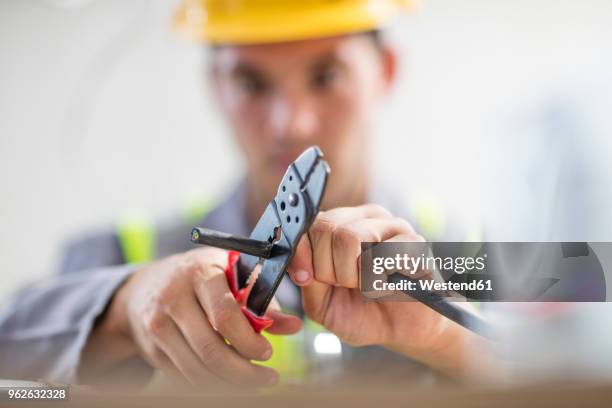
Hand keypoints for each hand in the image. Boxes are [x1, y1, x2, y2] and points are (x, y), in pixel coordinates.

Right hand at [82, 247, 300, 386]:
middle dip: (244, 372)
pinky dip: (208, 383)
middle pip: (210, 349)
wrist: (145, 287)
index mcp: (200, 273)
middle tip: (268, 378)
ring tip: (252, 381)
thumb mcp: (230, 274)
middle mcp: (174, 297)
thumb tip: (294, 326)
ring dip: (229, 382)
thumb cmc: (200, 277)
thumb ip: (263, 300)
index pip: (225, 315)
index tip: (268, 353)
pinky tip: (226, 379)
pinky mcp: (150, 348)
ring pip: (196, 369)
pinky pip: (182, 376)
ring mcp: (158, 324)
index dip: (249, 341)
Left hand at [288, 204, 474, 375]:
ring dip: (353, 276)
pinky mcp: (416, 243)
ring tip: (367, 288)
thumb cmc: (361, 313)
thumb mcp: (322, 304)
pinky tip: (386, 288)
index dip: (303, 254)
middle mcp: (365, 218)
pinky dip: (377, 282)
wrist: (403, 332)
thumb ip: (307, 279)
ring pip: (350, 237)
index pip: (310, 223)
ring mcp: (393, 226)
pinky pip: (382, 255)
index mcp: (339, 225)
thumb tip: (299, 263)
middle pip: (327, 228)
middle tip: (347, 286)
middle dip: (329, 270)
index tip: (307, 279)